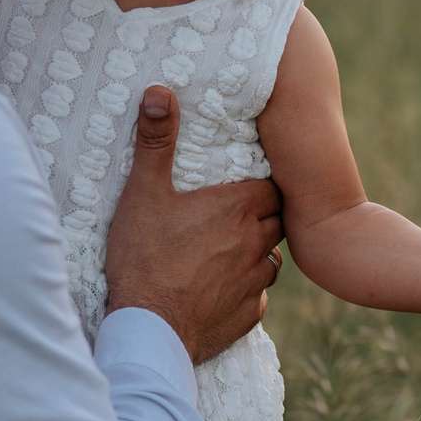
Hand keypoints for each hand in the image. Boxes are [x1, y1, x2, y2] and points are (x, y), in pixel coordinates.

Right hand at [105, 86, 284, 361]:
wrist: (149, 328)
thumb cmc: (145, 257)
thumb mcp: (144, 193)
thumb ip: (156, 143)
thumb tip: (160, 92)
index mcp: (238, 209)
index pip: (272, 188)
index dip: (261, 186)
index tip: (245, 185)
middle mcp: (256, 244)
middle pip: (276, 222)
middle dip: (262, 217)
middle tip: (235, 216)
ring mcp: (255, 283)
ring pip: (272, 260)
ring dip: (257, 254)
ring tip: (230, 251)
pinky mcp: (249, 316)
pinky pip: (259, 298)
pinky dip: (247, 291)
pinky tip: (223, 290)